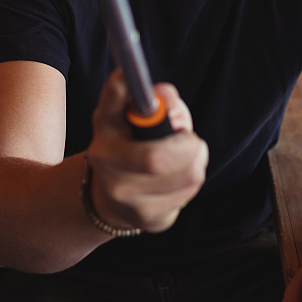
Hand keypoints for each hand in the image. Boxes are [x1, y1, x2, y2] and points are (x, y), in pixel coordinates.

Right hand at [88, 70, 208, 232]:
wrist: (112, 197)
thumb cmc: (130, 144)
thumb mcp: (134, 114)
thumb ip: (154, 99)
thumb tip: (166, 98)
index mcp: (104, 126)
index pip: (112, 101)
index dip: (122, 89)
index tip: (138, 82)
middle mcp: (105, 161)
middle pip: (156, 158)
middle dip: (187, 145)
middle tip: (189, 139)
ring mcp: (123, 196)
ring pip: (186, 174)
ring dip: (196, 159)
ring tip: (185, 156)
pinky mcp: (146, 219)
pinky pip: (188, 193)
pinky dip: (192, 180)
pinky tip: (178, 177)